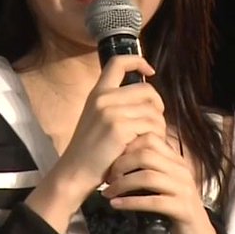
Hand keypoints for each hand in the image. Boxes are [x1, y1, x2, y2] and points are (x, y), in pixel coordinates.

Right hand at [26, 55, 164, 231]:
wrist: (75, 172)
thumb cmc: (90, 151)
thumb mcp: (97, 120)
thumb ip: (117, 106)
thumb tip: (148, 100)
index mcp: (97, 93)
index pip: (118, 62)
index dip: (138, 60)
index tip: (150, 70)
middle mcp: (103, 98)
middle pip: (146, 90)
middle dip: (158, 106)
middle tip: (155, 123)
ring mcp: (111, 112)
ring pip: (153, 110)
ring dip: (159, 126)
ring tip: (151, 139)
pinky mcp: (119, 128)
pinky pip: (151, 126)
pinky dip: (155, 137)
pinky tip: (147, 147)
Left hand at [100, 132, 218, 233]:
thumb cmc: (174, 207)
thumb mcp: (163, 183)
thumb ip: (148, 168)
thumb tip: (118, 156)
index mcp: (175, 160)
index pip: (150, 139)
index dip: (127, 147)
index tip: (111, 160)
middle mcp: (181, 170)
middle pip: (146, 155)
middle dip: (121, 165)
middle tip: (107, 178)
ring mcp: (183, 189)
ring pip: (148, 177)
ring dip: (122, 185)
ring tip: (107, 193)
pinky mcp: (182, 208)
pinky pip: (153, 201)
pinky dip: (131, 202)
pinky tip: (116, 205)